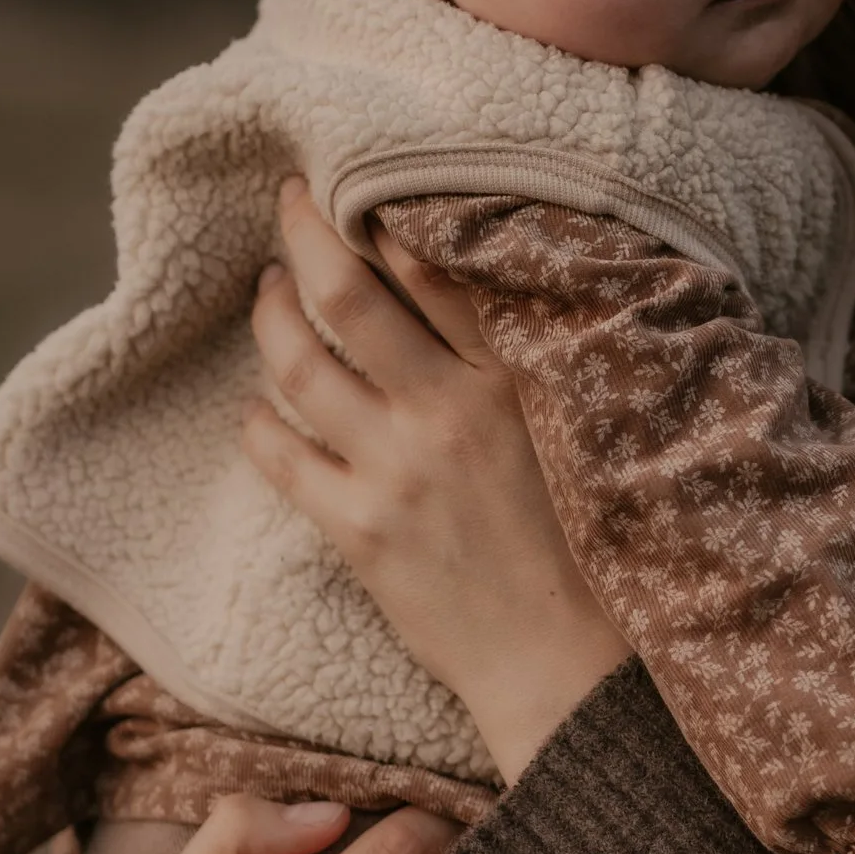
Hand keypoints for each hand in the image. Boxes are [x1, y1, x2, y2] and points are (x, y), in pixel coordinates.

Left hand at [243, 183, 629, 781]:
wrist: (572, 668)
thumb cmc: (597, 549)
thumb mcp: (585, 430)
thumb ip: (536, 359)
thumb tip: (499, 285)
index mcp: (518, 376)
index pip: (435, 265)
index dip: (383, 216)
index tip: (357, 185)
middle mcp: (451, 410)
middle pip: (346, 294)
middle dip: (304, 232)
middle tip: (288, 198)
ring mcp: (397, 470)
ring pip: (299, 364)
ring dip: (270, 313)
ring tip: (267, 289)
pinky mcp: (359, 530)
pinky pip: (279, 454)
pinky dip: (258, 421)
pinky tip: (259, 407)